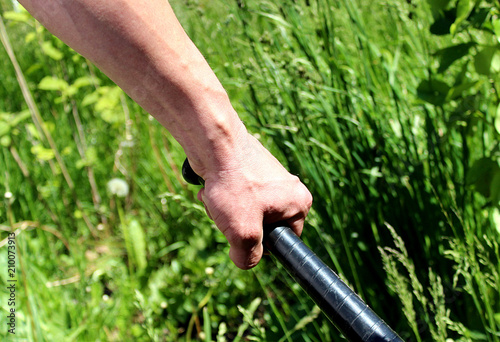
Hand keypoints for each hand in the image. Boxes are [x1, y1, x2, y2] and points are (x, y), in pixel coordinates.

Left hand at [197, 133, 312, 268]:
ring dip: (226, 213)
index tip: (244, 234)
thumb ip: (248, 257)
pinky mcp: (250, 170)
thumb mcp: (243, 233)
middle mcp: (288, 189)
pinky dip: (222, 197)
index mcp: (299, 203)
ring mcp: (268, 177)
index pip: (284, 241)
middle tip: (228, 215)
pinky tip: (212, 188)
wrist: (214, 144)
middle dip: (238, 226)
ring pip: (245, 211)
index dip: (260, 245)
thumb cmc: (233, 185)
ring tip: (217, 200)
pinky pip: (237, 196)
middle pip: (261, 226)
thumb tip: (245, 261)